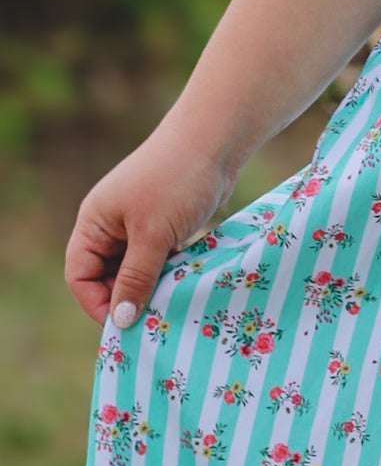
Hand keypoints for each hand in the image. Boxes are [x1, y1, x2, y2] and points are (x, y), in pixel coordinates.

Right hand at [65, 120, 239, 330]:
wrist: (215, 140)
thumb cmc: (176, 181)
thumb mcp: (153, 235)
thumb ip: (136, 278)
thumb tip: (122, 320)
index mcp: (94, 223)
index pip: (80, 275)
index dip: (96, 302)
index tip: (124, 325)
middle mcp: (111, 224)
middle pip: (106, 275)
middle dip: (126, 298)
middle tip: (152, 321)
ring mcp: (138, 222)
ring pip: (135, 268)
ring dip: (150, 287)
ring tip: (170, 306)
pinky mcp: (165, 223)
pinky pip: (158, 258)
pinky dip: (168, 273)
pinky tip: (183, 286)